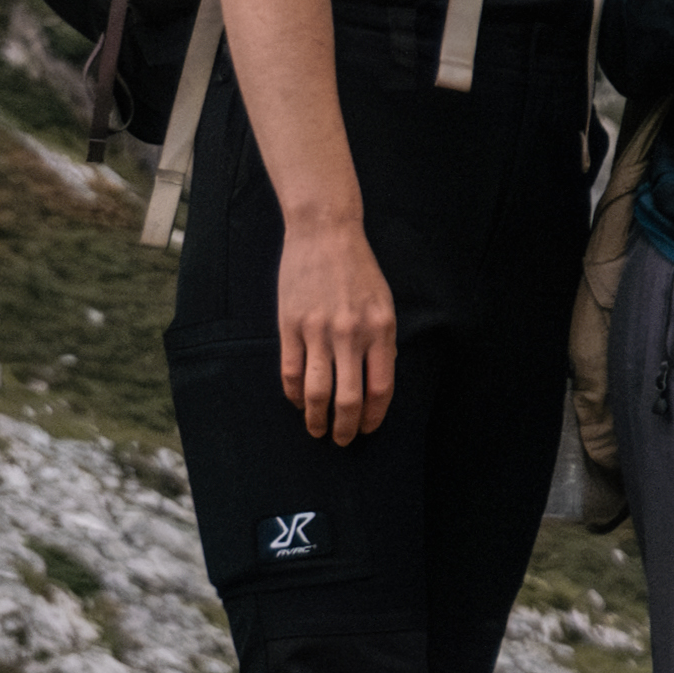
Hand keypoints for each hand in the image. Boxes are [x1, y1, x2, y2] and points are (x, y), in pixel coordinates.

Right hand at [276, 206, 395, 441]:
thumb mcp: (383, 303)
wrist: (325, 233)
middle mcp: (351, 334)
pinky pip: (290, 372)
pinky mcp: (290, 326)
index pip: (380, 387)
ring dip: (317, 418)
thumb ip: (381, 341)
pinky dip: (293, 394)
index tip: (367, 429)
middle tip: (342, 440)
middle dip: (346, 427)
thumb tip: (374, 382)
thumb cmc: (358, 269)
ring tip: (317, 430)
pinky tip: (298, 402)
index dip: (373, 415)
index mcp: (381, 329)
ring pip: (316, 391)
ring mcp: (318, 331)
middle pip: (349, 397)